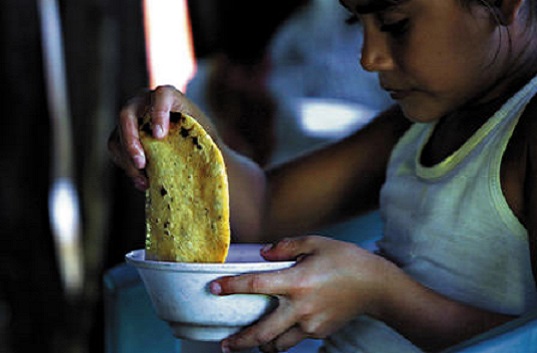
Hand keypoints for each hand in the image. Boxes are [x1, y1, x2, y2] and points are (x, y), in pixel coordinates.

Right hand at [107, 85, 213, 189]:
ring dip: (127, 159)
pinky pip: (115, 150)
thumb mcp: (208, 140)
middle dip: (131, 140)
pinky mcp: (122, 135)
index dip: (158, 112)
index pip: (161, 95)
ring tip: (144, 180)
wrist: (194, 150)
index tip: (160, 136)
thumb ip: (204, 141)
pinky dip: (126, 167)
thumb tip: (205, 158)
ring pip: (117, 136)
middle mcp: (145, 102)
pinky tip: (143, 182)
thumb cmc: (204, 142)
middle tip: (142, 163)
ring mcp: (131, 118)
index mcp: (171, 97)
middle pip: (127, 114)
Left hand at [210, 236, 399, 352]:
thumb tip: (264, 254)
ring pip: (278, 345)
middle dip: (239, 342)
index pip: (255, 284)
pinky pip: (296, 339)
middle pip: (262, 332)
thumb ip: (286, 246)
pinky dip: (285, 338)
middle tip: (224, 345)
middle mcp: (300, 307)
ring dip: (262, 346)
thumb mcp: (316, 243)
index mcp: (297, 281)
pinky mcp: (320, 332)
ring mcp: (311, 324)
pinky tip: (283, 329)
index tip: (213, 288)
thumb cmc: (346, 259)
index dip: (230, 286)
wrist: (376, 286)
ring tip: (251, 343)